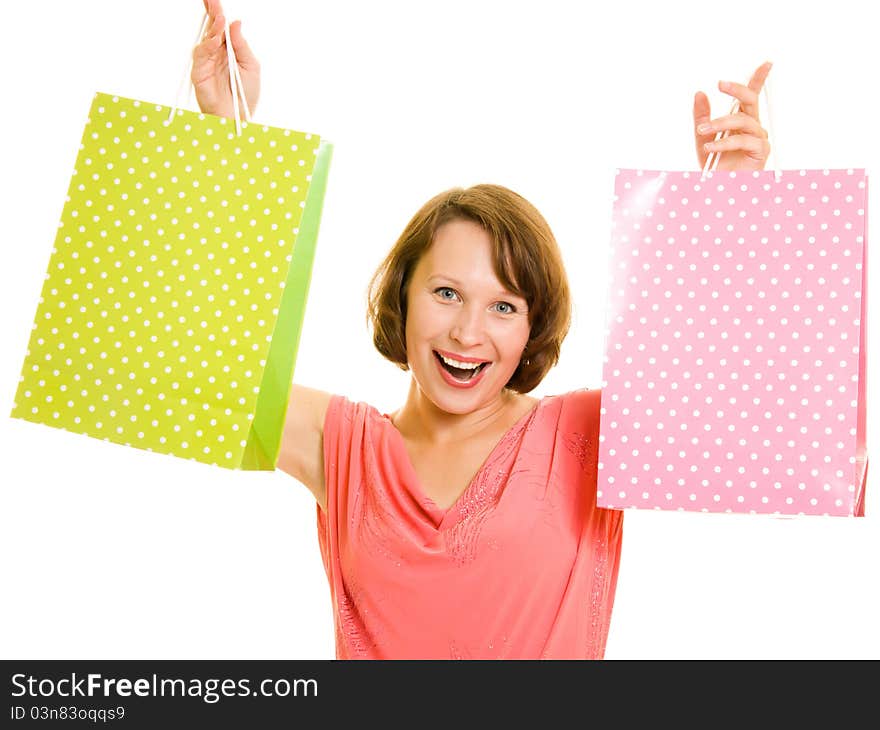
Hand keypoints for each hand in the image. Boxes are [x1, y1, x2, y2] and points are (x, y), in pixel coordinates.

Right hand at [191, 0, 260, 119]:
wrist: (239, 117)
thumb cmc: (246, 94)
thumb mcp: (251, 66)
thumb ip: (242, 45)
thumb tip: (236, 22)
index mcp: (228, 50)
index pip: (221, 27)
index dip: (218, 12)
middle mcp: (215, 54)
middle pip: (211, 28)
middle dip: (212, 13)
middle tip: (212, 0)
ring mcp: (206, 63)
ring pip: (206, 39)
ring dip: (213, 28)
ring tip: (220, 18)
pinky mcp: (199, 73)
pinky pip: (200, 56)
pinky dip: (207, 46)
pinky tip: (215, 40)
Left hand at [693, 61, 771, 171]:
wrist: (719, 188)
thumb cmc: (715, 164)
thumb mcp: (703, 137)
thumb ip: (702, 116)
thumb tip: (700, 93)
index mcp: (741, 121)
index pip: (750, 97)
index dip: (758, 80)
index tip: (766, 63)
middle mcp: (753, 127)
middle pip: (750, 101)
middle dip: (737, 89)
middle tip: (720, 84)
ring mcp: (759, 138)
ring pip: (743, 120)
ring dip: (720, 123)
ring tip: (703, 131)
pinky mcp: (761, 151)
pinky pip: (744, 140)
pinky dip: (725, 142)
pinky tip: (710, 147)